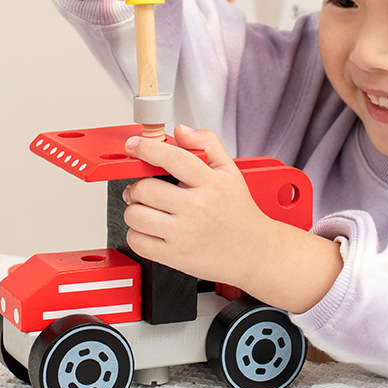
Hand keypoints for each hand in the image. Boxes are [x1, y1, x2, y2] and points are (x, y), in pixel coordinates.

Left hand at [123, 125, 343, 313]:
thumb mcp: (230, 171)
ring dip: (134, 211)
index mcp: (210, 183)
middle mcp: (196, 208)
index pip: (172, 158)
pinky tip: (150, 230)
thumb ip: (207, 143)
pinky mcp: (175, 256)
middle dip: (137, 187)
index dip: (146, 148)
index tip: (134, 145)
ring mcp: (184, 234)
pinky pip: (137, 241)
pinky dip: (136, 234)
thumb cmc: (239, 212)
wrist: (254, 251)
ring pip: (135, 216)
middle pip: (145, 189)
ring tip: (147, 211)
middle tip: (144, 191)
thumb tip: (180, 131)